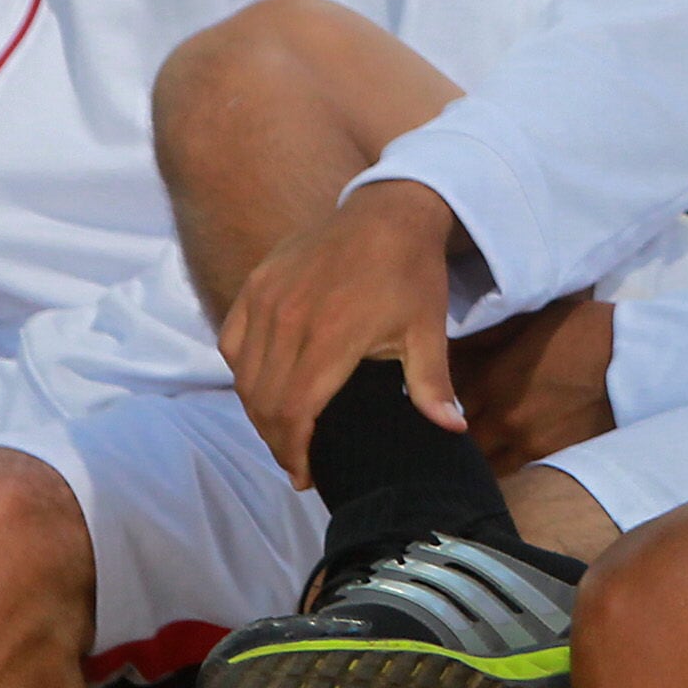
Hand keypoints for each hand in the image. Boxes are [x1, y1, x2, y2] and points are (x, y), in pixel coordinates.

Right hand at [220, 180, 462, 484]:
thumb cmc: (412, 274)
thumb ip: (432, 384)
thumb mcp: (428, 330)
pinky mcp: (257, 285)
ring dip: (258, 411)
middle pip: (264, 401)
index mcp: (330, 337)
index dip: (293, 450)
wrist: (389, 211)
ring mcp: (267, 300)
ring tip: (282, 433)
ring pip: (245, 375)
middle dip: (277, 440)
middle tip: (296, 462)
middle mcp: (288, 320)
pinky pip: (233, 342)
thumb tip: (454, 429)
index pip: (294, 411)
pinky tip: (261, 389)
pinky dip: (243, 372)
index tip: (305, 476)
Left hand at [449, 295, 616, 474]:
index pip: (440, 405)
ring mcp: (528, 444)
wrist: (633, 358)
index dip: (433, 406)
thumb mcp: (527, 322)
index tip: (426, 404)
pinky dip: (503, 467)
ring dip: (475, 458)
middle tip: (441, 434)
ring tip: (470, 453)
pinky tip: (501, 460)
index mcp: (491, 382)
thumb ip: (483, 340)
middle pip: (458, 443)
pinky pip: (514, 472)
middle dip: (450, 438)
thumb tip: (446, 346)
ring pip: (483, 465)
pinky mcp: (552, 457)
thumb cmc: (580, 331)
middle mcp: (502, 419)